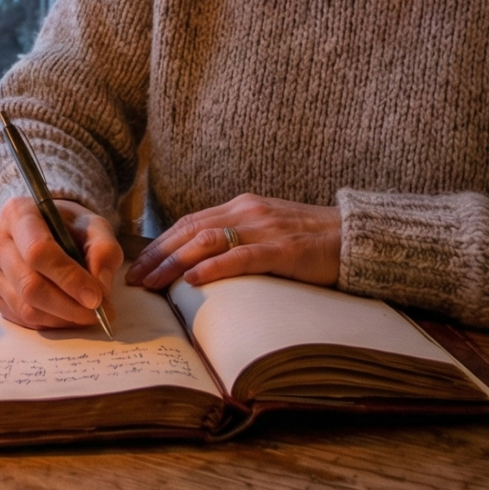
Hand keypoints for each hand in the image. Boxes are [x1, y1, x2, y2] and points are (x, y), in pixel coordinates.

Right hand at [0, 195, 123, 329]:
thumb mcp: (94, 227)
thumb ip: (103, 251)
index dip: (68, 278)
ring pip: (24, 307)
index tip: (96, 298)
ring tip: (86, 314)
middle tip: (97, 313)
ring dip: (61, 318)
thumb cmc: (69, 227)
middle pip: (29, 284)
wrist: (46, 229)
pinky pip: (20, 318)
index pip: (38, 251)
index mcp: (18, 213)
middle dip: (68, 306)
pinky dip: (49, 322)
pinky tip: (66, 313)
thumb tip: (100, 288)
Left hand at [123, 194, 340, 290]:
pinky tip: (192, 280)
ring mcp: (265, 229)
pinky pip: (242, 257)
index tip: (137, 264)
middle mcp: (247, 212)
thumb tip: (202, 265)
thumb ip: (238, 240)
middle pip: (190, 231)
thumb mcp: (268, 232)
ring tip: (153, 282)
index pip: (189, 223)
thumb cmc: (311, 241)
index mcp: (241, 207)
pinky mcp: (284, 249)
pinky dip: (213, 268)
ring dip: (174, 263)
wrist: (355, 237)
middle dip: (157, 255)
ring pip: (208, 242)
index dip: (160, 243)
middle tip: (133, 278)